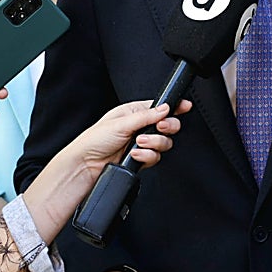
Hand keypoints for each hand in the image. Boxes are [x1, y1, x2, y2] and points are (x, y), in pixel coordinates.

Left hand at [65, 100, 190, 175]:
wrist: (86, 165)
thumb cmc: (94, 140)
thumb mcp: (121, 122)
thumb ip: (146, 116)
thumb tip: (165, 108)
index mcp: (134, 112)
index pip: (159, 107)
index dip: (174, 106)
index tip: (185, 106)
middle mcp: (140, 127)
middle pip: (167, 125)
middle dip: (166, 127)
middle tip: (160, 128)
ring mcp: (141, 144)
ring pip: (164, 143)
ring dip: (154, 143)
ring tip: (139, 143)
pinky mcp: (141, 159)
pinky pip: (155, 157)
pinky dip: (147, 156)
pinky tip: (135, 155)